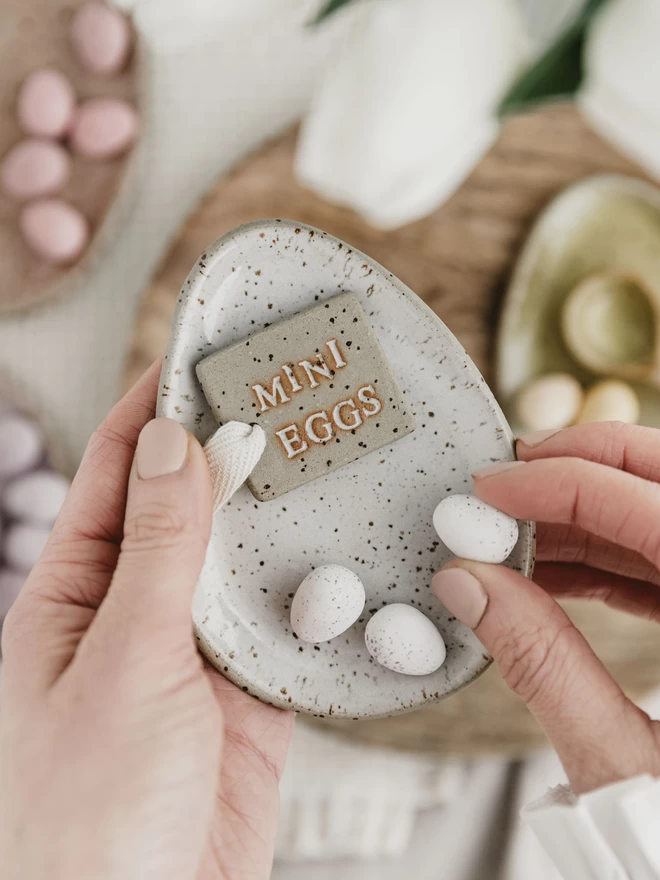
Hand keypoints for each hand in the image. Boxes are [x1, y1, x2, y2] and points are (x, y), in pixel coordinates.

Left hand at [0, 362, 293, 879]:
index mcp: (77, 594)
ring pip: (245, 563)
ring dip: (280, 520)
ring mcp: (196, 653)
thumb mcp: (122, 663)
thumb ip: (159, 553)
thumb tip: (173, 447)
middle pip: (191, 509)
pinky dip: (316, 594)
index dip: (157, 408)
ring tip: (326, 461)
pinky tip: (346, 560)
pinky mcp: (250, 696)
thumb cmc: (84, 820)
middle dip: (234, 454)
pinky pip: (288, 626)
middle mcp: (137, 613)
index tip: (202, 356)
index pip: (120, 473)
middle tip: (287, 398)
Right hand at [432, 421, 659, 794]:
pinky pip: (655, 559)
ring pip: (656, 513)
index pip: (647, 505)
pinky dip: (599, 558)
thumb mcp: (622, 762)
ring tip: (509, 534)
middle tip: (510, 475)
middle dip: (582, 462)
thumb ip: (543, 666)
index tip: (491, 489)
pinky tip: (543, 572)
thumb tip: (470, 587)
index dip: (560, 483)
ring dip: (579, 514)